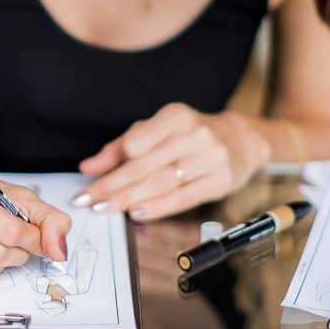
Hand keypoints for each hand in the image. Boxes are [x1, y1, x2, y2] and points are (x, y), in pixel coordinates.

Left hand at [74, 103, 271, 220]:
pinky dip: (158, 207)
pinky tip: (138, 212)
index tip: (88, 182)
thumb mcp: (158, 129)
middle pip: (146, 166)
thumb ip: (122, 146)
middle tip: (89, 201)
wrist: (241, 140)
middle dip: (113, 187)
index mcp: (177, 116)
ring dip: (130, 199)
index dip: (110, 166)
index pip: (136, 144)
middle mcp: (196, 134)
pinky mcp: (221, 181)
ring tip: (107, 209)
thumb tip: (90, 166)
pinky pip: (184, 198)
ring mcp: (211, 158)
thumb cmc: (191, 135)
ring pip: (162, 184)